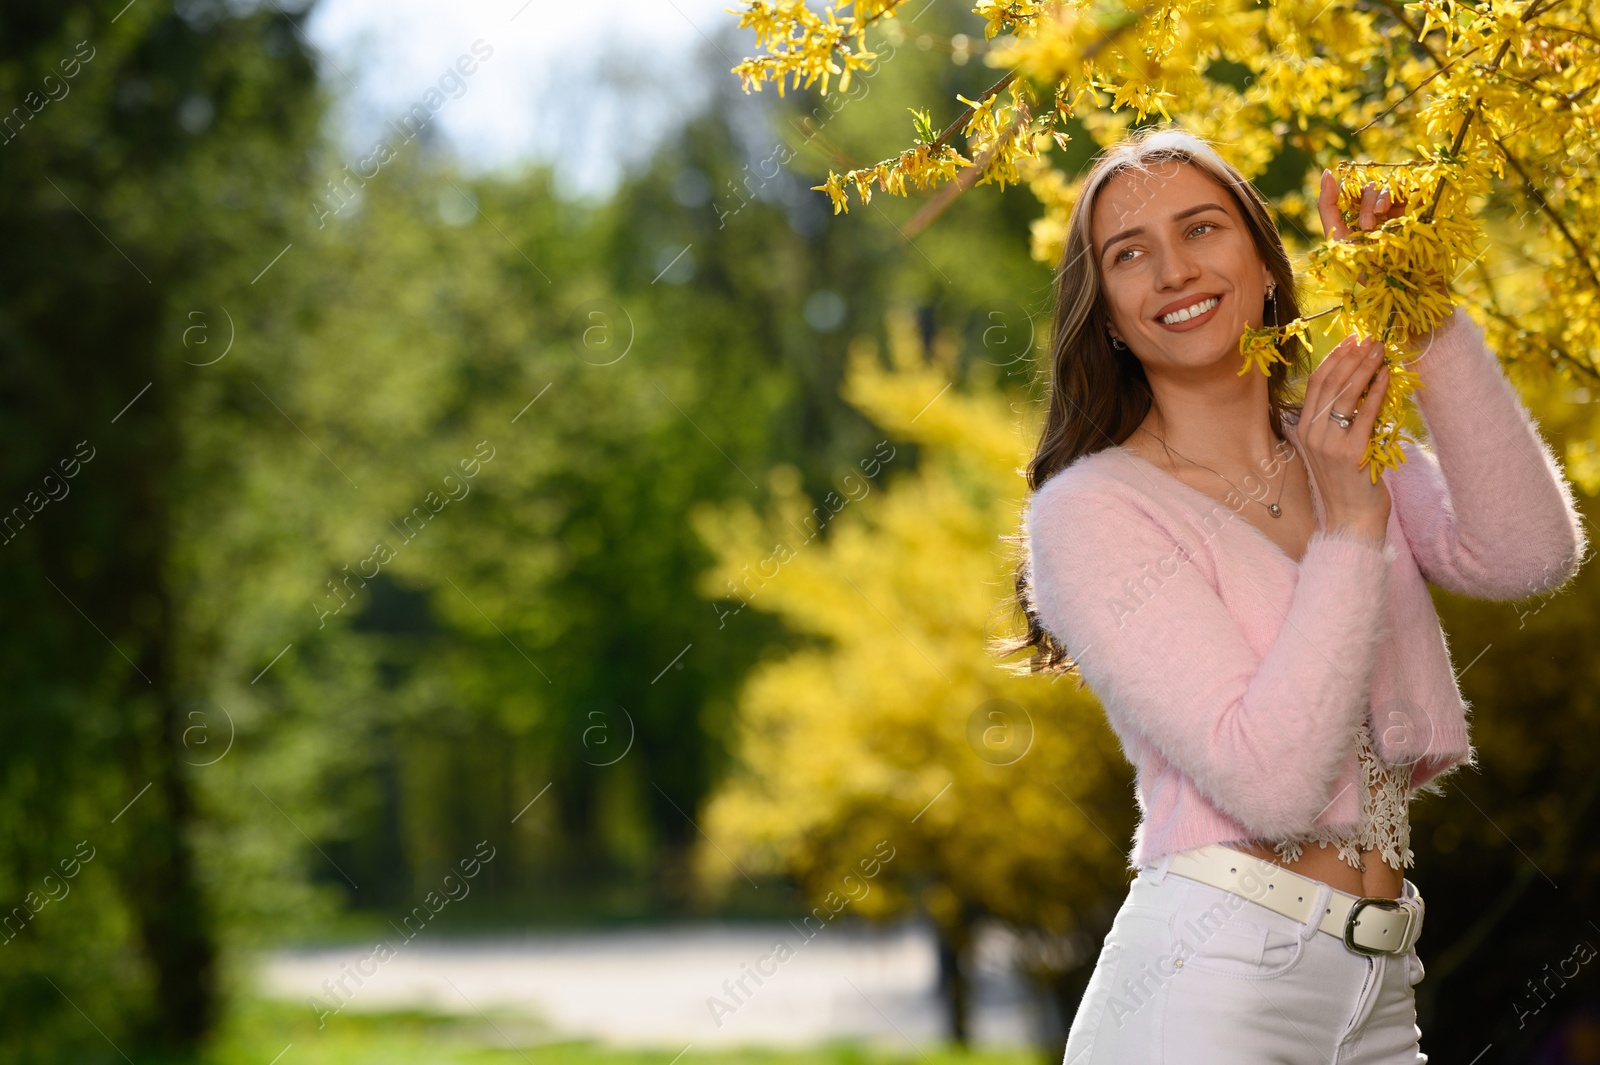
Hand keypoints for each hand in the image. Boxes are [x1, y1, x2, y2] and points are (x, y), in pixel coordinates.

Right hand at [1300, 333, 1393, 546]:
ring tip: (1379, 350)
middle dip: (1350, 357)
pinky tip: (1385, 376)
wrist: (1350, 519)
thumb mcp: (1332, 449)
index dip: (1334, 359)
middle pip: (1329, 383)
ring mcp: (1329, 443)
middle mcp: (1311, 434)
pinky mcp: (1350, 452)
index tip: (1351, 341)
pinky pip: (1364, 414)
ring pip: (1344, 394)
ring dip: (1363, 367)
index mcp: (1303, 430)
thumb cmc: (1346, 484)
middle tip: (1369, 338)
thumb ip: (1335, 422)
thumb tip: (1355, 388)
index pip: (1315, 384)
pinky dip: (1376, 391)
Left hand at [1318, 169, 1407, 285]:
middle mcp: (1380, 210)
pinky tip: (1393, 209)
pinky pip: (1409, 186)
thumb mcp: (1340, 238)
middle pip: (1368, 188)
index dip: (1347, 194)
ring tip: (1378, 218)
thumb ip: (1328, 207)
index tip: (1347, 211)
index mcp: (1360, 216)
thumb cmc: (1369, 268)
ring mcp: (1401, 208)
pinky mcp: (1420, 207)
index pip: (1352, 191)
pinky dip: (1399, 191)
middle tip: (1366, 226)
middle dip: (1364, 204)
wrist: (1402, 286)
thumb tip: (1326, 172)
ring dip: (1379, 198)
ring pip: (1387, 186)